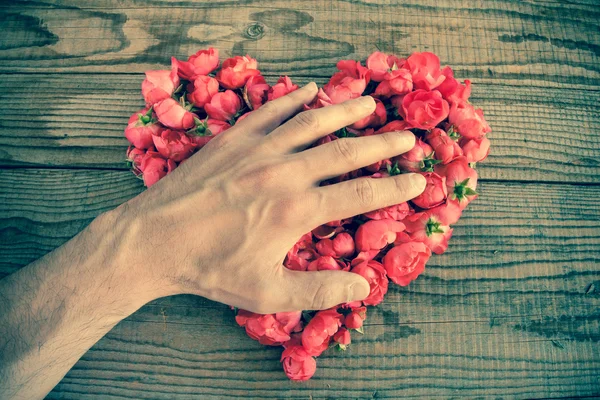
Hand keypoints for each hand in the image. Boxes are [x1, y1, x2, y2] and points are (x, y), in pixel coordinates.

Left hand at [107, 82, 425, 313]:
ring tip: (369, 103)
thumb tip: (363, 288)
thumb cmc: (210, 269)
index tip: (419, 180)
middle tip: (407, 137)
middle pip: (345, 152)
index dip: (395, 188)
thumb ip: (319, 289)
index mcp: (297, 210)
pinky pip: (270, 112)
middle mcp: (284, 173)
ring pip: (312, 122)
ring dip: (344, 111)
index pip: (361, 195)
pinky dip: (292, 99)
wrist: (154, 241)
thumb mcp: (267, 291)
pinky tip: (308, 91)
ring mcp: (257, 151)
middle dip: (382, 144)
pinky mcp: (233, 140)